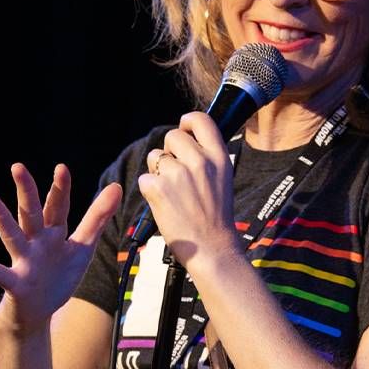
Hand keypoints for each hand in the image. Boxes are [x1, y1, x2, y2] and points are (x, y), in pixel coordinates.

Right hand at [0, 163, 121, 335]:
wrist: (35, 315)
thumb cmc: (57, 277)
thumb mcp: (82, 248)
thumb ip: (97, 218)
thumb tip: (117, 186)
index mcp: (53, 234)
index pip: (57, 208)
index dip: (60, 190)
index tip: (61, 168)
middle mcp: (36, 243)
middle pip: (32, 214)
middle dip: (27, 191)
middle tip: (18, 166)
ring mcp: (23, 261)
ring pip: (10, 234)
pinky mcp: (14, 283)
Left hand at [138, 112, 241, 268]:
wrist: (213, 248)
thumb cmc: (216, 216)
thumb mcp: (223, 178)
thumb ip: (207, 156)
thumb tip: (186, 138)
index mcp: (219, 156)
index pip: (200, 120)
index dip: (187, 122)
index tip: (184, 131)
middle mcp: (200, 161)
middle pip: (171, 136)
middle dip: (169, 152)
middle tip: (176, 174)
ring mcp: (178, 175)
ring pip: (154, 157)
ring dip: (157, 172)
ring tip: (172, 193)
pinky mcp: (159, 189)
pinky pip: (145, 178)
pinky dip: (149, 190)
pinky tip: (164, 204)